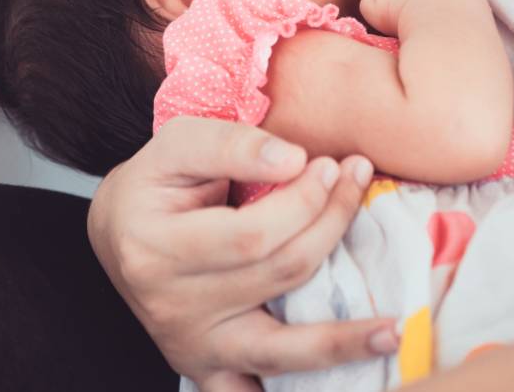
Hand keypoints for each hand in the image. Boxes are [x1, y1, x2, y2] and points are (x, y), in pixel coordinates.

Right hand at [87, 116, 399, 391]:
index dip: (304, 201)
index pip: (251, 235)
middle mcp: (172, 308)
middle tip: (355, 183)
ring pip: (280, 349)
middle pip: (277, 276)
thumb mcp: (176, 144)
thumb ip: (232, 144)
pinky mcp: (207, 368)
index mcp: (156, 250)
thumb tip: (294, 160)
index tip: (331, 165)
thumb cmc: (152, 182)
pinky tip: (347, 381)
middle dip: (330, 225)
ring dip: (343, 341)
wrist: (118, 229)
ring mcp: (192, 346)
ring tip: (394, 330)